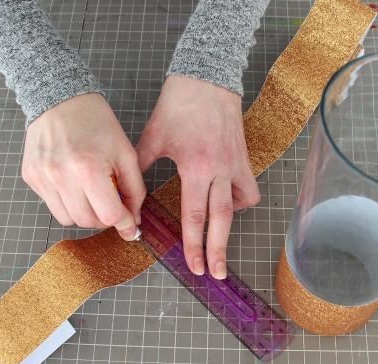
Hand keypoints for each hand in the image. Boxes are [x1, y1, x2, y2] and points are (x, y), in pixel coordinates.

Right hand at [22, 93, 145, 240]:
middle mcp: (60, 176)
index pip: (108, 216)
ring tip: (91, 191)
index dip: (124, 222)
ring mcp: (42, 178)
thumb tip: (133, 221)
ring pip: (68, 219)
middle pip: (88, 221)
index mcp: (88, 169)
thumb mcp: (125, 154)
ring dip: (85, 213)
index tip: (131, 224)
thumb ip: (134, 190)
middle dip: (104, 217)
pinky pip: (53, 206)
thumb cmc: (96, 123)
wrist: (60, 99)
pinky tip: (73, 182)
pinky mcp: (31, 177)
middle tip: (111, 201)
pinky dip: (68, 202)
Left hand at [137, 76, 260, 278]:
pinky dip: (240, 200)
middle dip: (218, 251)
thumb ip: (140, 166)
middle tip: (215, 274)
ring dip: (230, 228)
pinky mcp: (243, 157)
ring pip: (238, 206)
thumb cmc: (179, 104)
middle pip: (221, 220)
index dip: (194, 244)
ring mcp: (235, 165)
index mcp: (195, 168)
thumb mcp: (153, 135)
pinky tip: (226, 202)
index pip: (195, 216)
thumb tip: (129, 192)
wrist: (207, 76)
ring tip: (221, 243)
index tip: (193, 266)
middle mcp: (219, 171)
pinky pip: (247, 188)